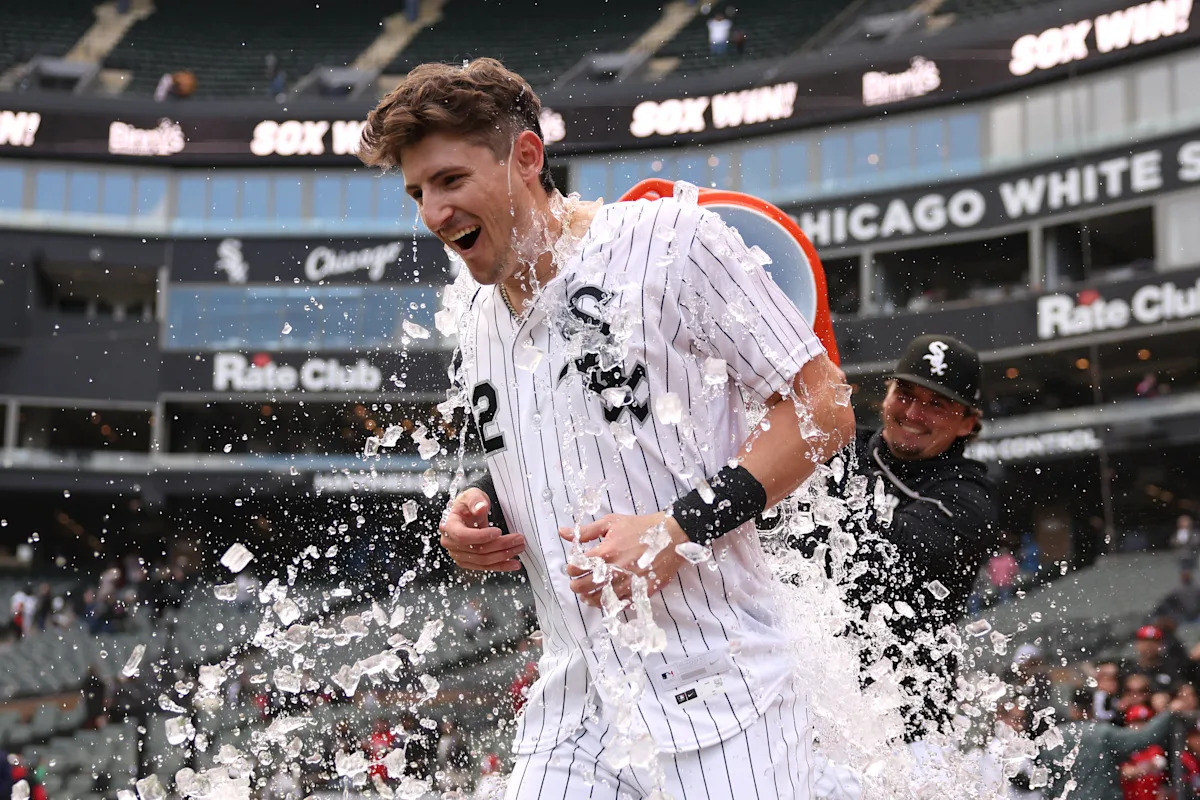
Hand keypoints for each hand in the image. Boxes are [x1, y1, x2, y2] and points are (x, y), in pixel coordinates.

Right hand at [439, 488, 525, 571]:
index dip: (481, 536)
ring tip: (520, 548)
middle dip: (501, 545)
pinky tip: (514, 564)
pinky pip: (485, 567)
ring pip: (483, 560)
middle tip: (519, 539)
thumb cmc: (468, 504)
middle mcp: (450, 543)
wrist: (467, 513)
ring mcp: (459, 555)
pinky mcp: (468, 562)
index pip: (463, 536)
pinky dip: (500, 566)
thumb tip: (481, 508)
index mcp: (448, 526)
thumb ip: (476, 500)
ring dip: (504, 556)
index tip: (498, 531)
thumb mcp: (471, 495)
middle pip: (477, 550)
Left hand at [560, 512, 687, 607]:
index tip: (573, 566)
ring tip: (587, 593)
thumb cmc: (641, 527)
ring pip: (598, 600)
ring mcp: (627, 584)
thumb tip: (562, 532)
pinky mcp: (639, 592)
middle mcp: (613, 571)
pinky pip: (618, 605)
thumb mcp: (611, 523)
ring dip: (588, 597)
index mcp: (605, 552)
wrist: (671, 536)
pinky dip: (608, 604)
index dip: (571, 567)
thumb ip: (585, 531)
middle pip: (583, 587)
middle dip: (575, 585)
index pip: (575, 567)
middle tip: (576, 581)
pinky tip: (605, 599)